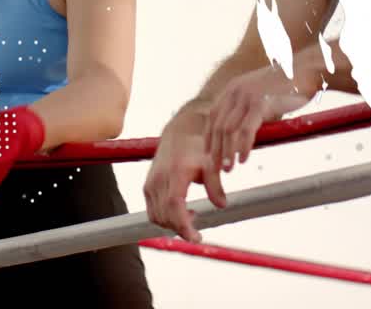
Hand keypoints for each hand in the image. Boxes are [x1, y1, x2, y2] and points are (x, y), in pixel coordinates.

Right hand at [143, 110, 227, 242]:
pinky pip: (152, 211)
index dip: (183, 225)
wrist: (180, 132)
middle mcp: (159, 178)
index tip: (195, 238)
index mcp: (176, 172)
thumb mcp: (211, 163)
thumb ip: (215, 185)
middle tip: (197, 232)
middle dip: (181, 229)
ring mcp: (151, 183)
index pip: (175, 205)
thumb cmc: (197, 147)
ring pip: (156, 216)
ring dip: (172, 224)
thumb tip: (222, 205)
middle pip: (165, 215)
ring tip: (191, 217)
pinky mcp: (147, 186)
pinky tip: (181, 211)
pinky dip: (164, 218)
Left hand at [204, 66, 308, 173]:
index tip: (209, 156)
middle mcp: (235, 91)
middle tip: (215, 169)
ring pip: (228, 130)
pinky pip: (246, 130)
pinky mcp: (260, 103)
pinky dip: (242, 147)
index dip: (209, 138)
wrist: (306, 70)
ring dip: (226, 152)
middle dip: (215, 150)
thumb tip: (243, 137)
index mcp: (232, 88)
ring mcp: (246, 96)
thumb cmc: (287, 87)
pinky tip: (243, 160)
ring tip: (228, 169)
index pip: (213, 117)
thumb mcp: (261, 96)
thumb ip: (249, 111)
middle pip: (217, 126)